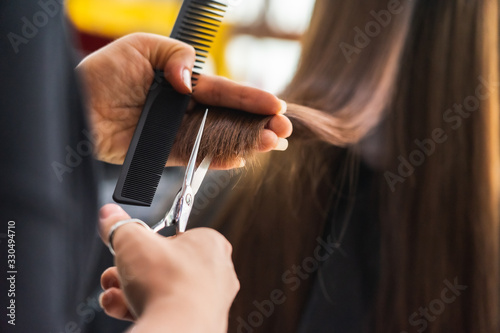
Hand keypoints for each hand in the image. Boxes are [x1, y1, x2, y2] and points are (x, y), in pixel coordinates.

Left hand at [76, 33, 291, 166]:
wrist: (77, 106)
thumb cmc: (103, 72)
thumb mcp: (140, 46)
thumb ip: (175, 56)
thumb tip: (191, 83)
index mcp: (184, 81)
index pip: (224, 91)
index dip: (251, 98)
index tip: (277, 106)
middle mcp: (185, 107)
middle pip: (229, 117)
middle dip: (259, 123)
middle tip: (284, 132)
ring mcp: (177, 131)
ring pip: (219, 137)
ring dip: (247, 142)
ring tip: (272, 145)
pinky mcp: (164, 152)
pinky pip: (195, 156)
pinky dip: (218, 159)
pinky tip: (241, 159)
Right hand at [98, 204, 238, 332]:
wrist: (177, 329)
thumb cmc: (169, 284)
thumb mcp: (133, 241)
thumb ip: (120, 226)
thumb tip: (109, 215)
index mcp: (210, 244)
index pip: (176, 235)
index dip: (148, 241)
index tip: (131, 245)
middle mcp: (216, 272)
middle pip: (164, 265)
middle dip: (133, 270)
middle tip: (117, 271)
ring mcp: (209, 300)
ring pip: (163, 290)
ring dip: (131, 290)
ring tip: (114, 292)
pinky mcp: (198, 323)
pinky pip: (165, 311)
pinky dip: (141, 308)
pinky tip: (121, 307)